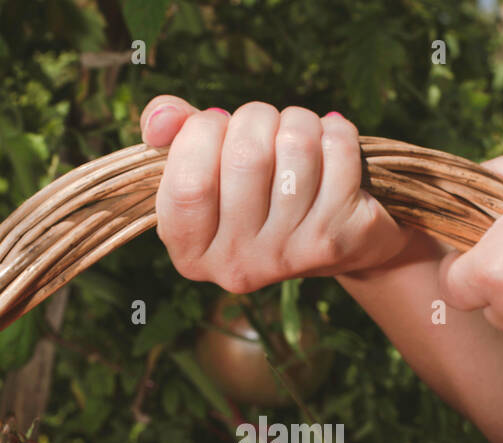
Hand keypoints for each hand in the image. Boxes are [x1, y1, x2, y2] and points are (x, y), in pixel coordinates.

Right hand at [139, 96, 414, 292]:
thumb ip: (176, 136)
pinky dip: (336, 131)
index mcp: (191, 253)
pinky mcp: (336, 238)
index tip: (217, 127)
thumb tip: (162, 119)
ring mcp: (289, 256)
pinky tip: (330, 148)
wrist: (340, 246)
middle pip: (246, 156)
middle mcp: (236, 264)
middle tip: (265, 127)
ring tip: (298, 137)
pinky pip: (337, 150)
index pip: (188, 183)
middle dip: (257, 118)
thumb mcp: (208, 169)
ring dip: (298, 121)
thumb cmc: (260, 195)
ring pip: (296, 145)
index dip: (202, 132)